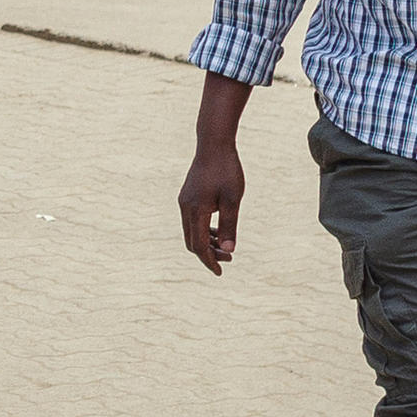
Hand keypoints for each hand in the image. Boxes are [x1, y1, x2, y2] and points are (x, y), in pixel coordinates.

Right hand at [178, 137, 243, 272]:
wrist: (213, 144)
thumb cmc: (226, 170)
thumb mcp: (232, 200)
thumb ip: (230, 225)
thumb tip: (229, 250)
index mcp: (195, 211)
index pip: (199, 246)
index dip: (209, 261)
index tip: (220, 272)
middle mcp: (185, 208)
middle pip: (192, 242)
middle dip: (208, 254)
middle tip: (229, 259)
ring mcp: (184, 201)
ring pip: (191, 232)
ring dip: (207, 242)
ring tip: (226, 245)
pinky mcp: (187, 196)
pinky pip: (192, 221)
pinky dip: (204, 230)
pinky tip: (219, 229)